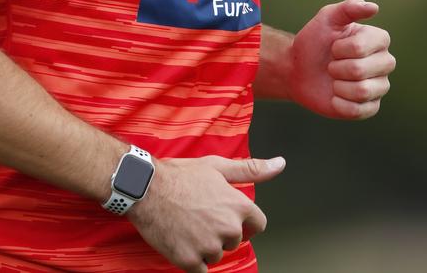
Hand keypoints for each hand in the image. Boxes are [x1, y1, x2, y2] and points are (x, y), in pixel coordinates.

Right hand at [128, 154, 284, 272]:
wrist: (146, 188)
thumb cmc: (181, 175)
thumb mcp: (217, 166)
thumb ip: (251, 170)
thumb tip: (280, 164)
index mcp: (238, 206)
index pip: (258, 225)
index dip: (243, 220)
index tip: (227, 215)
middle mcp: (228, 228)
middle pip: (235, 240)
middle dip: (221, 231)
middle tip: (200, 215)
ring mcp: (210, 246)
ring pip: (217, 254)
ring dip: (205, 245)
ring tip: (187, 224)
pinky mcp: (191, 261)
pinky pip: (201, 269)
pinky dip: (192, 259)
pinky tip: (182, 240)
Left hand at [288, 0, 395, 118]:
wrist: (298, 69)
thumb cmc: (315, 41)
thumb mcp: (327, 18)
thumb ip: (348, 8)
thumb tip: (374, 7)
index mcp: (379, 40)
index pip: (361, 48)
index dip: (340, 48)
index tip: (333, 45)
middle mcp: (385, 63)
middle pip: (361, 71)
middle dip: (337, 67)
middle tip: (331, 64)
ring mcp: (379, 87)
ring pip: (361, 92)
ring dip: (337, 85)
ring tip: (334, 79)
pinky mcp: (370, 107)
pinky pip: (357, 110)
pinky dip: (339, 103)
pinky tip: (334, 96)